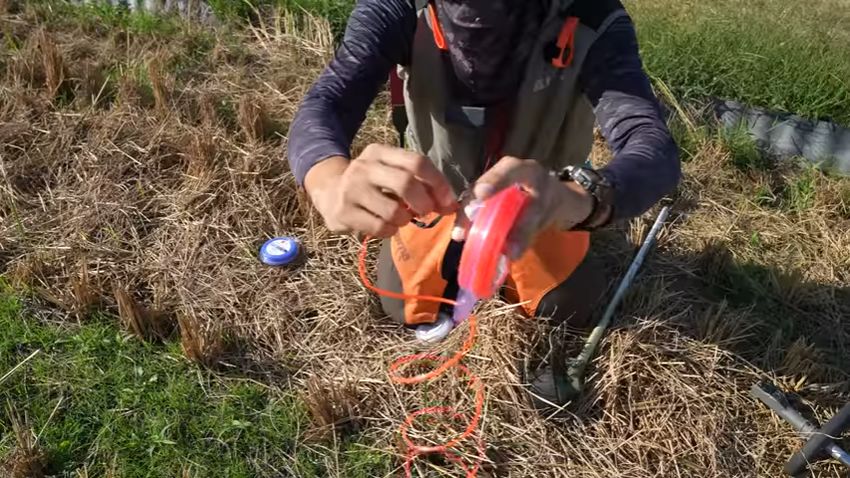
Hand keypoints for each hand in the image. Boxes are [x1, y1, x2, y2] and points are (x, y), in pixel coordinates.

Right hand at [304, 144, 457, 236]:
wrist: (329, 192)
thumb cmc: (371, 184)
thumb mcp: (391, 173)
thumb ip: (421, 184)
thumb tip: (451, 206)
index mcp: (379, 152)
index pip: (416, 162)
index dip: (438, 183)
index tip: (447, 201)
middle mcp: (364, 167)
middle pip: (406, 183)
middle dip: (424, 203)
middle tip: (426, 212)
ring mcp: (351, 189)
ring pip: (393, 211)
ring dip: (405, 220)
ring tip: (401, 218)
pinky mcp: (344, 212)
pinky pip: (380, 228)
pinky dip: (390, 231)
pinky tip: (387, 226)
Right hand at [451, 156, 593, 258]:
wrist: (549, 199)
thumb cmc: (547, 201)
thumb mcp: (542, 213)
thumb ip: (527, 230)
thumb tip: (511, 253)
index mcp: (521, 169)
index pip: (507, 171)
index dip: (494, 182)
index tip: (483, 194)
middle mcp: (501, 172)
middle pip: (482, 186)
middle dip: (471, 207)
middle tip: (463, 225)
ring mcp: (490, 183)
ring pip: (473, 197)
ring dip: (465, 217)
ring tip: (459, 234)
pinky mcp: (484, 196)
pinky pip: (473, 206)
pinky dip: (468, 221)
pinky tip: (462, 234)